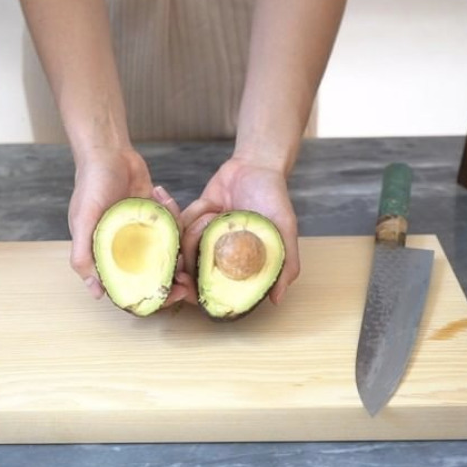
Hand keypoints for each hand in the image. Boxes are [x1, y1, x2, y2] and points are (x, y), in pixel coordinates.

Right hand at [68, 148, 192, 304]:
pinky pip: (171, 225)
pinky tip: (162, 197)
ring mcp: (141, 231)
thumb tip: (94, 292)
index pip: (128, 285)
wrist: (107, 151)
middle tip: (187, 283)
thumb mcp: (83, 222)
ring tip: (182, 241)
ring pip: (165, 251)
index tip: (168, 298)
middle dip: (170, 279)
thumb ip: (83, 256)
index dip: (147, 297)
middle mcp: (125, 246)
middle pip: (151, 273)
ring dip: (177, 249)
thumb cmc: (91, 185)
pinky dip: (173, 217)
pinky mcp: (154, 215)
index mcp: (106, 253)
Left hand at [178, 157, 299, 304]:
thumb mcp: (284, 231)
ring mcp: (204, 237)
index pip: (211, 292)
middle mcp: (218, 256)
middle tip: (182, 255)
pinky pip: (180, 221)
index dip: (195, 292)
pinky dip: (193, 211)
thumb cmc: (275, 200)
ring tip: (216, 210)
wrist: (257, 167)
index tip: (186, 282)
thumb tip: (277, 300)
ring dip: (197, 226)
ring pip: (182, 244)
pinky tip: (210, 202)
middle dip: (182, 263)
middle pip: (188, 271)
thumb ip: (286, 264)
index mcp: (237, 267)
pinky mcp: (193, 218)